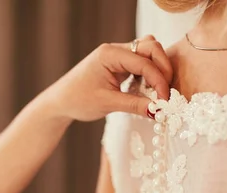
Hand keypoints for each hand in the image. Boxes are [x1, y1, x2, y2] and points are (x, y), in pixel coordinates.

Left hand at [40, 35, 172, 121]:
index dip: (158, 80)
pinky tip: (149, 90)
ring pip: (148, 52)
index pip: (143, 61)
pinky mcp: (119, 64)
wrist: (60, 102)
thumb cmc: (78, 100)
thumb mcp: (108, 103)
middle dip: (162, 68)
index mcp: (109, 54)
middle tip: (166, 92)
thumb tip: (159, 110)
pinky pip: (141, 62)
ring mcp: (117, 55)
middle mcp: (115, 50)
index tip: (164, 99)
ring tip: (158, 91)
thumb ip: (135, 105)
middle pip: (150, 47)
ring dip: (157, 69)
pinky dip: (149, 74)